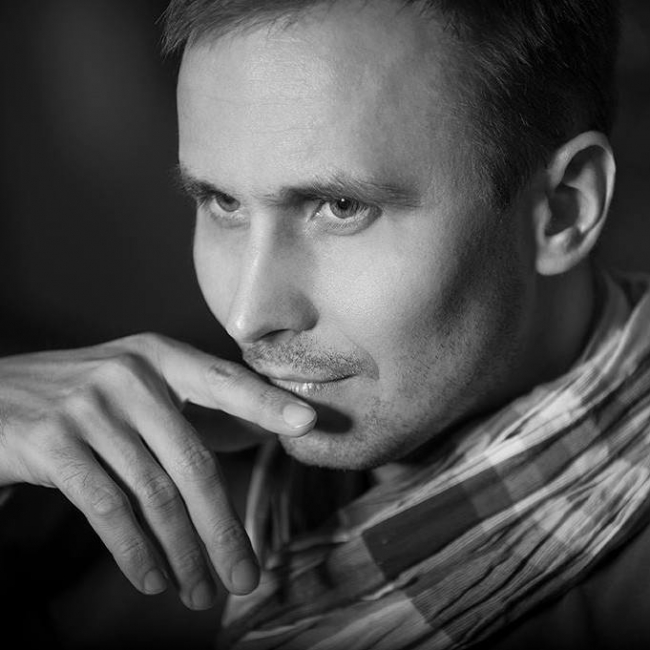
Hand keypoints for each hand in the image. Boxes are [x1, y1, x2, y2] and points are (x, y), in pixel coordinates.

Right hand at [0, 333, 315, 608]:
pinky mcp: (52, 441)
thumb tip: (265, 430)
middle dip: (222, 529)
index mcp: (161, 357)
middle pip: (193, 462)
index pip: (225, 381)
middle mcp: (130, 375)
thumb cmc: (86, 397)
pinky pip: (107, 508)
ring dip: (182, 553)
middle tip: (245, 577)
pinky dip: (134, 551)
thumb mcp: (142, 386)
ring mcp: (89, 406)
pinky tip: (152, 579)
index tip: (310, 424)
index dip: (267, 403)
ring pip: (154, 494)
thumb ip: (196, 407)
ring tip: (199, 592)